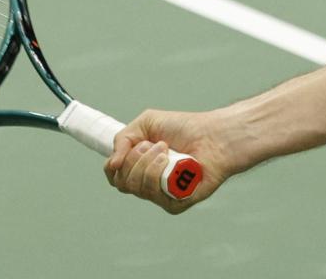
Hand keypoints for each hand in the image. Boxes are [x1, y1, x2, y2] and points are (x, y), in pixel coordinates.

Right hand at [104, 108, 238, 213]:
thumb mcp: (146, 123)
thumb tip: (112, 164)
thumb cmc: (185, 128)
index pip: (115, 177)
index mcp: (140, 168)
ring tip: (166, 149)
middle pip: (123, 183)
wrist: (214, 134)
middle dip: (135, 158)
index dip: (114, 165)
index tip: (129, 147)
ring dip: (148, 163)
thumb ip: (123, 138)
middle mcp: (149, 184)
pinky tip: (171, 162)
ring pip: (137, 188)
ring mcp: (162, 195)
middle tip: (156, 144)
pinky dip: (158, 174)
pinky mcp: (176, 203)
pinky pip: (155, 196)